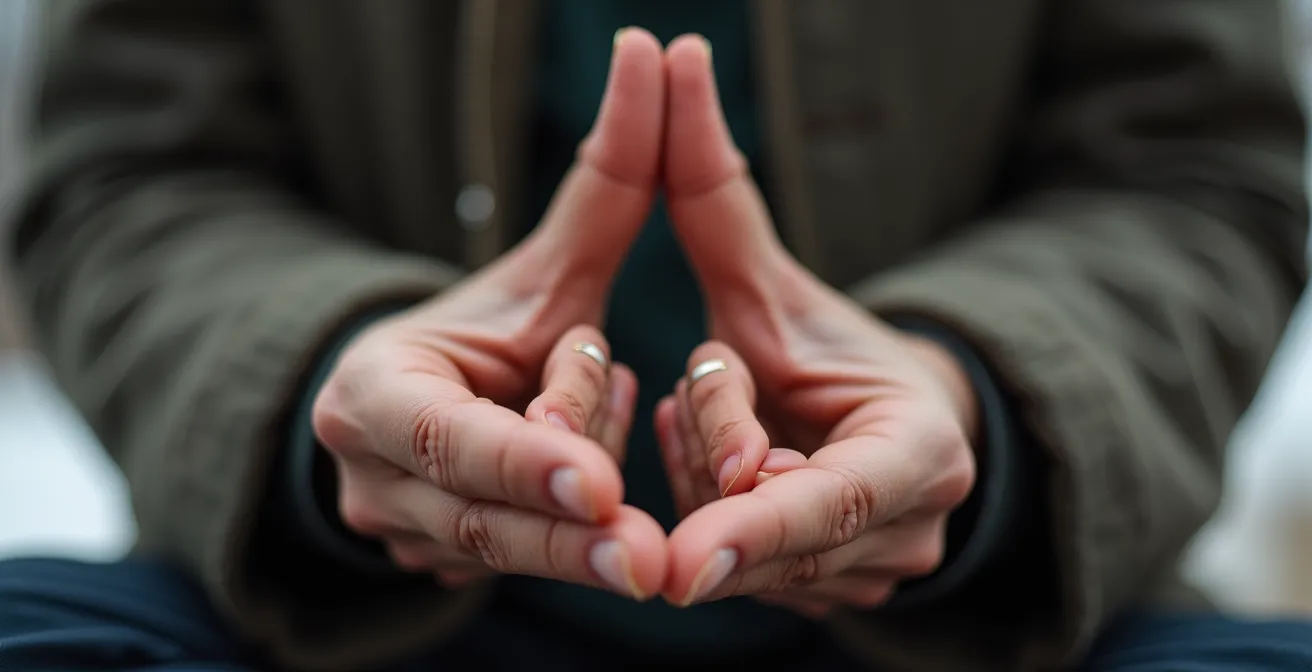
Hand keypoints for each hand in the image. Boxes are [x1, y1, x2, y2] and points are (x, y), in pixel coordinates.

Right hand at [311, 29, 665, 598]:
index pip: (443, 431)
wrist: (441, 400)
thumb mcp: (553, 268)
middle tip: (647, 558)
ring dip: (573, 559)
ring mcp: (394, 528)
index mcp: (377, 387)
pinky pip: (506, 572)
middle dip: (561, 534)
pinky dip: (563, 558)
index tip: (594, 483)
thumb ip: (606, 184)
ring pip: (493, 552)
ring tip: (653, 568)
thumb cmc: (504, 329)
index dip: (515, 458)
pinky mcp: (432, 568)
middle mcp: (368, 467)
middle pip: (470, 508)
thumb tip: (651, 49)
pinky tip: (613, 545)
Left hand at [654, 34, 977, 615]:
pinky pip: (741, 577)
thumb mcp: (762, 277)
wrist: (869, 411)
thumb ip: (716, 193)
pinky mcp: (835, 598)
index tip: (680, 560)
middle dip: (711, 466)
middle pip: (776, 529)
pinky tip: (718, 456)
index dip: (759, 526)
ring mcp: (876, 574)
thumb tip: (675, 55)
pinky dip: (710, 520)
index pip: (839, 498)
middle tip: (699, 390)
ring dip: (705, 488)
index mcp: (921, 447)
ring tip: (713, 411)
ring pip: (748, 561)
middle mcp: (913, 524)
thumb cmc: (817, 344)